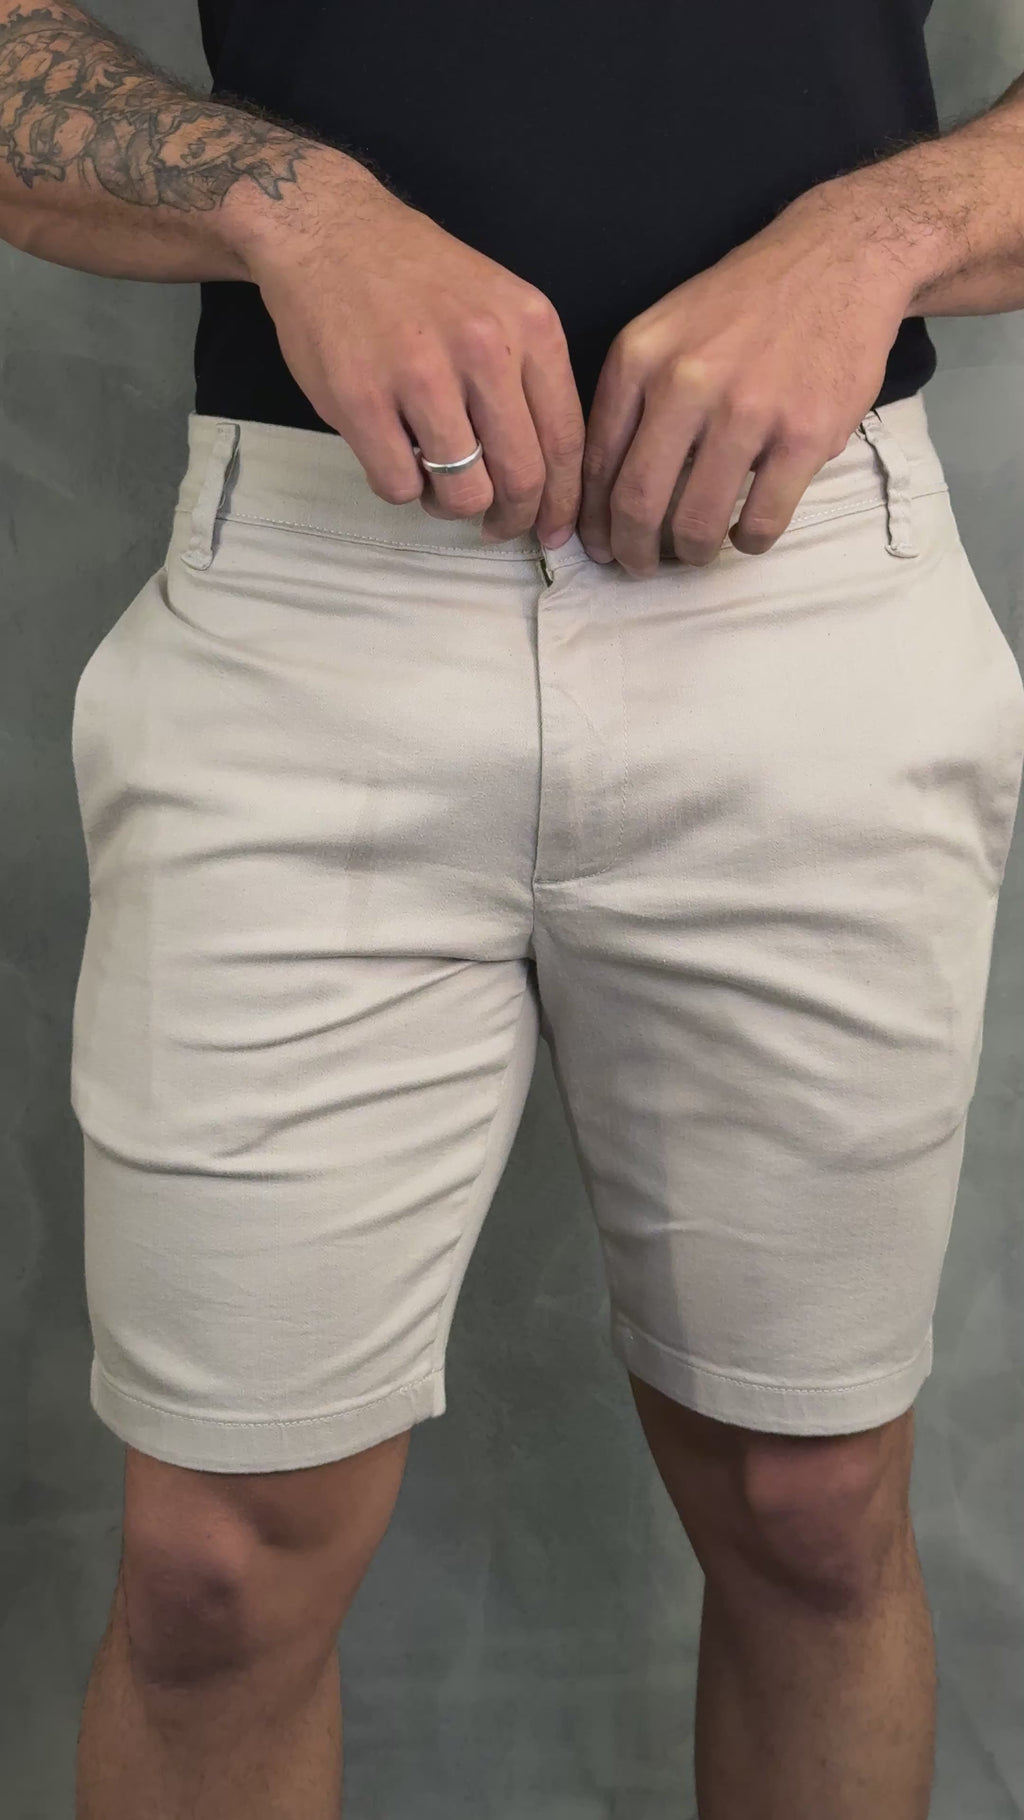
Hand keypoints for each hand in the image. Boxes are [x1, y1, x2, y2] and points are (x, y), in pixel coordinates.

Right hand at [240, 150, 584, 544]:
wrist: (329, 231)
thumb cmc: (417, 278)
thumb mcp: (500, 305)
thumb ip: (529, 379)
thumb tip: (548, 475)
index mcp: (530, 328)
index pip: (565, 440)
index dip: (563, 502)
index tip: (553, 530)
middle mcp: (484, 350)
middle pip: (521, 478)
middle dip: (513, 519)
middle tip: (495, 526)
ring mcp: (420, 375)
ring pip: (463, 492)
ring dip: (451, 506)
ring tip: (437, 486)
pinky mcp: (361, 399)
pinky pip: (399, 485)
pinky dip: (402, 489)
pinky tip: (396, 459)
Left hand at [576, 182, 914, 576]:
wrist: (838, 260)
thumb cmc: (745, 304)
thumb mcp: (666, 330)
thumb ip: (633, 399)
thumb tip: (605, 490)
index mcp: (639, 358)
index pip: (597, 463)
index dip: (593, 520)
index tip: (598, 546)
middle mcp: (686, 383)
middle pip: (638, 503)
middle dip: (632, 552)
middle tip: (640, 568)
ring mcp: (748, 410)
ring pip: (697, 522)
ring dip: (691, 554)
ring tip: (695, 554)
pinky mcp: (804, 434)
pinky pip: (761, 519)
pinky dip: (748, 542)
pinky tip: (746, 535)